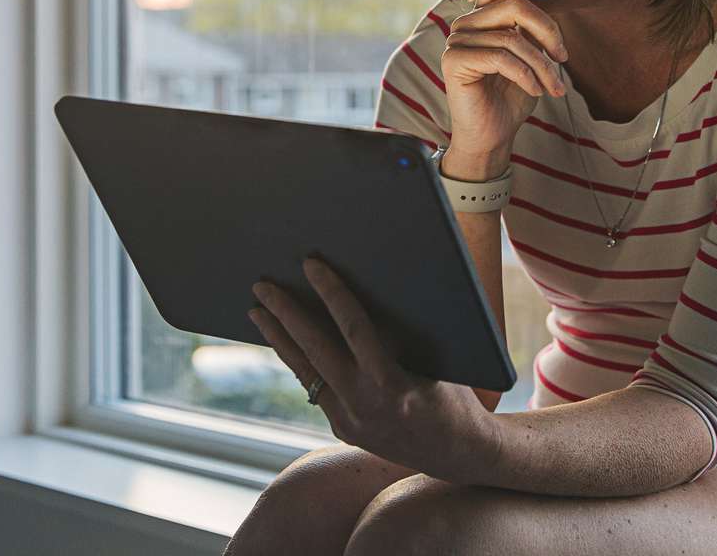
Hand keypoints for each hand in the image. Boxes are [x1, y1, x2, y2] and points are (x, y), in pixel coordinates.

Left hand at [248, 256, 501, 484]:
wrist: (459, 453)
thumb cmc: (455, 394)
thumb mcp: (437, 360)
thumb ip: (401, 333)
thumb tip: (365, 285)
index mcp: (393, 384)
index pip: (354, 328)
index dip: (331, 292)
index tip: (311, 264)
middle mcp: (365, 406)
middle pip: (315, 350)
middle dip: (286, 314)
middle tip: (262, 285)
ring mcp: (350, 422)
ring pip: (305, 372)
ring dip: (280, 338)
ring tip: (257, 311)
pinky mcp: (343, 429)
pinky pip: (316, 387)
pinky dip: (300, 360)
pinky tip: (284, 339)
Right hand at [441, 0, 570, 171]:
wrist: (493, 136)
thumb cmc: (514, 97)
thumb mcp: (532, 56)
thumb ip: (535, 28)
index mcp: (484, 16)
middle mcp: (467, 24)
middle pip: (515, 5)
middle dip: (548, 31)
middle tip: (563, 58)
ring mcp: (457, 41)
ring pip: (513, 37)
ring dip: (542, 65)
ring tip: (554, 87)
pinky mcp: (454, 61)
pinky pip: (501, 58)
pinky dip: (526, 75)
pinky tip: (535, 91)